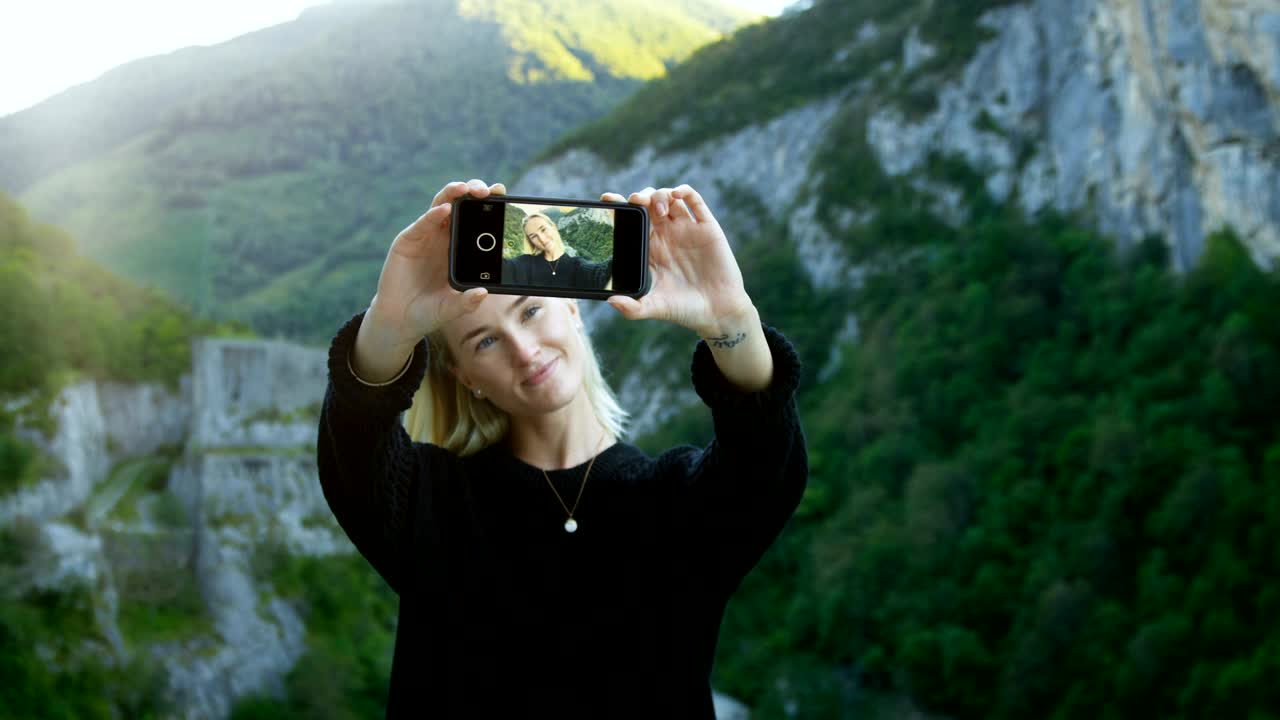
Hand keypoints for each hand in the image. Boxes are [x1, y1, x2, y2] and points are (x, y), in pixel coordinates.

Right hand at [370, 178, 504, 342]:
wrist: (400, 318)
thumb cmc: (429, 311)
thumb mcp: (451, 308)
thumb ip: (466, 302)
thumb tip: (483, 293)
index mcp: (460, 247)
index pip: (477, 218)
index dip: (489, 204)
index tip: (504, 195)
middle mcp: (444, 236)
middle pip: (461, 204)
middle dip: (475, 191)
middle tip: (490, 190)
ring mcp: (426, 236)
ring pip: (441, 205)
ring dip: (454, 193)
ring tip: (466, 189)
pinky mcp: (408, 240)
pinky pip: (423, 223)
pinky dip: (433, 215)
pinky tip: (445, 210)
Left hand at [601, 185, 753, 336]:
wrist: (717, 312)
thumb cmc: (684, 310)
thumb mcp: (654, 308)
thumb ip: (632, 308)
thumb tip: (610, 301)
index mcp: (649, 248)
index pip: (630, 220)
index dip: (619, 206)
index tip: (608, 199)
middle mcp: (666, 235)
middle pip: (648, 203)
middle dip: (639, 196)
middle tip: (636, 201)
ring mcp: (686, 229)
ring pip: (669, 197)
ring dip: (660, 194)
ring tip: (657, 207)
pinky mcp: (706, 227)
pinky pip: (695, 201)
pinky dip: (685, 191)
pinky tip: (677, 194)